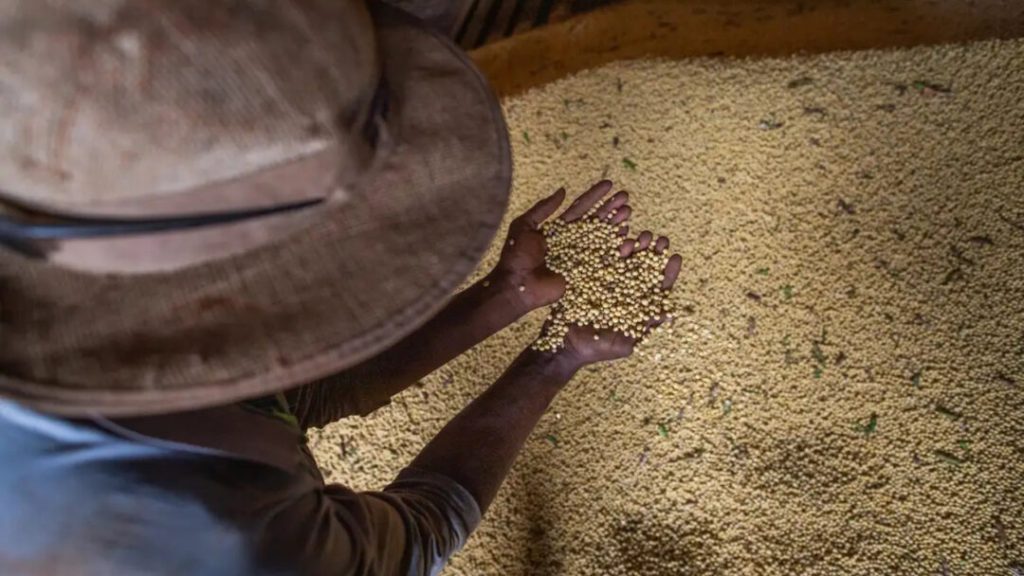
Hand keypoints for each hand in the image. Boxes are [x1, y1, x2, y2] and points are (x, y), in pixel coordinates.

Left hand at [491, 180, 631, 310]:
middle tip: (625, 196)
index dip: (595, 196)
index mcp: (560, 229)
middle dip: (611, 208)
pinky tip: (628, 239)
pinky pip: (605, 261)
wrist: (516, 285)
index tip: (609, 184)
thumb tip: (563, 190)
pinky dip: (618, 251)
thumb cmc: (516, 256)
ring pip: (604, 238)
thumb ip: (543, 208)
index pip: (581, 208)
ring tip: (628, 213)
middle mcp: (573, 242)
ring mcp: (581, 258)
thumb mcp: (524, 226)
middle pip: (597, 221)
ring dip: (617, 225)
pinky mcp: (585, 274)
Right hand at [552, 230, 681, 370]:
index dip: (668, 272)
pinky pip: (603, 255)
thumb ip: (643, 327)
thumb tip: (668, 314)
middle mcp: (626, 289)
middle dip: (654, 253)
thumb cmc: (597, 349)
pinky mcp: (590, 274)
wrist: (564, 344)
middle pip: (644, 267)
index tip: (676, 257)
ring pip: (626, 258)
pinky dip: (612, 245)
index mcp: (638, 304)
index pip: (658, 286)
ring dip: (637, 245)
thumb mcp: (624, 343)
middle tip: (660, 241)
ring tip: (643, 236)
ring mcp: (608, 280)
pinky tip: (621, 234)